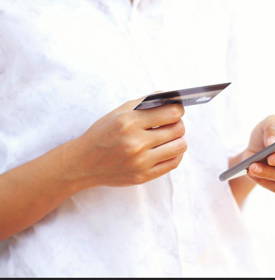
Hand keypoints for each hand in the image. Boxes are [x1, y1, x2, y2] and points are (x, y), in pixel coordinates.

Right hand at [64, 99, 186, 187]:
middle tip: (174, 123)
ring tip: (172, 136)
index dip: (178, 110)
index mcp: (129, 122)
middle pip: (177, 129)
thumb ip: (144, 103)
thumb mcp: (118, 112)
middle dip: (178, 124)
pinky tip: (170, 149)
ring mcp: (140, 161)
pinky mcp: (143, 176)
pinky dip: (176, 154)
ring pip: (179, 146)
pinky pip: (173, 163)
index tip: (177, 110)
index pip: (171, 113)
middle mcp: (135, 142)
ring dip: (179, 139)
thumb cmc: (102, 134)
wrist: (83, 163)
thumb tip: (170, 97)